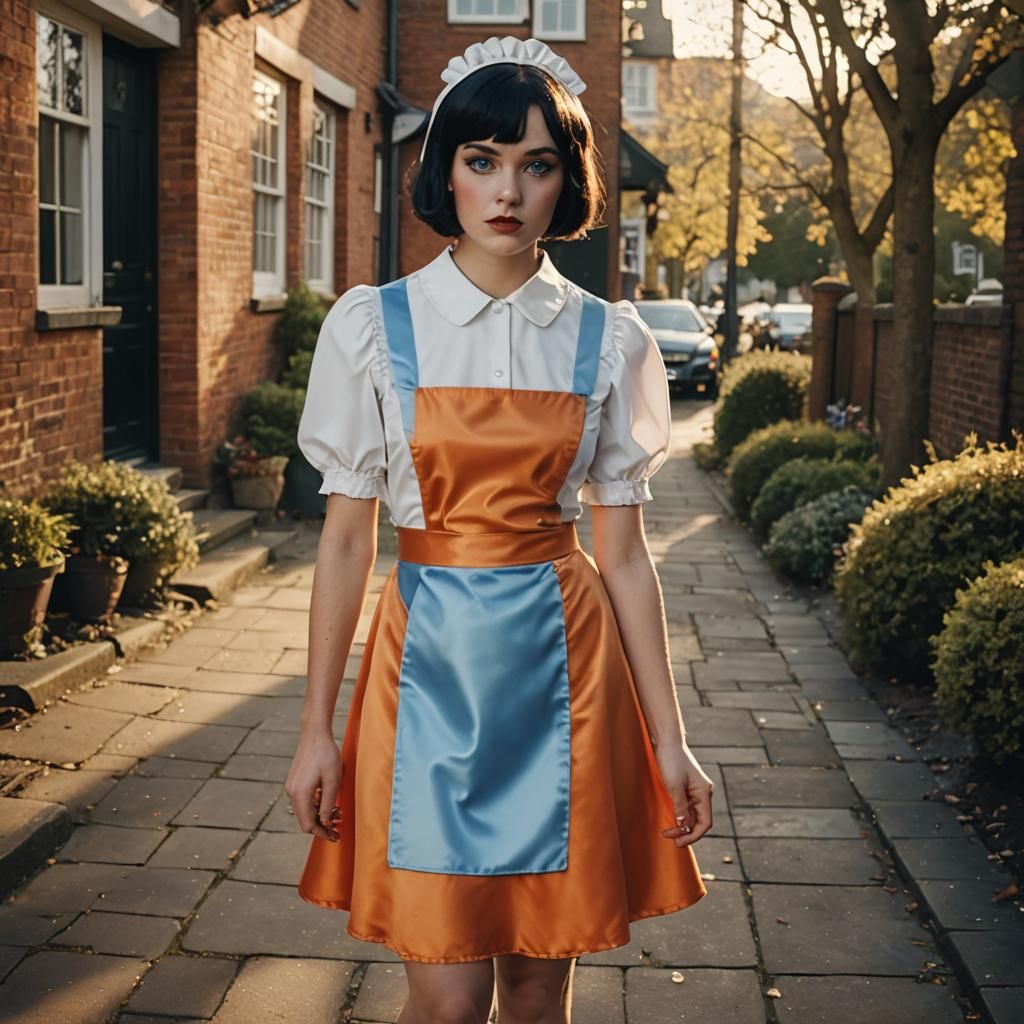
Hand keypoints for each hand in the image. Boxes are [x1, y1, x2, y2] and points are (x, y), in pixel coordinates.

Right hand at [284, 727, 342, 841]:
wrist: (315, 733)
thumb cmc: (326, 754)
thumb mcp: (332, 781)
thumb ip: (327, 804)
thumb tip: (325, 823)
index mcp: (300, 794)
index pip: (307, 824)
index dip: (321, 833)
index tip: (335, 836)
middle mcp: (292, 792)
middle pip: (305, 819)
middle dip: (322, 824)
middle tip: (339, 826)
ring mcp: (292, 786)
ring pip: (305, 810)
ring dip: (319, 814)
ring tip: (337, 811)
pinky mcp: (295, 781)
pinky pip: (304, 800)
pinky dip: (315, 804)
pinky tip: (328, 799)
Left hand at [655, 741, 713, 847]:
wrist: (666, 741)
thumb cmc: (671, 760)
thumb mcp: (674, 786)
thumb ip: (680, 807)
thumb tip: (685, 827)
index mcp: (704, 793)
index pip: (705, 822)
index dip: (693, 835)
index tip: (678, 841)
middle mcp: (703, 793)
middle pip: (699, 821)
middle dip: (686, 832)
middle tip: (669, 838)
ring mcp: (695, 791)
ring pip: (692, 815)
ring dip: (682, 825)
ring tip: (667, 831)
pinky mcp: (686, 788)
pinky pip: (686, 807)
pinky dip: (680, 816)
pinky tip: (671, 820)